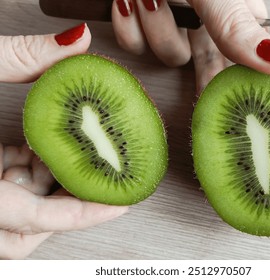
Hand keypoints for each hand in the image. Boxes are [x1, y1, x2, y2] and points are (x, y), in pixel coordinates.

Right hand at [0, 24, 127, 258]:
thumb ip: (21, 55)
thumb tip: (75, 41)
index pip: (35, 219)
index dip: (83, 213)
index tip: (119, 204)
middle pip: (25, 233)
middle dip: (60, 204)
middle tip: (83, 169)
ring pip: (11, 224)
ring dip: (40, 192)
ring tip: (50, 155)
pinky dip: (18, 179)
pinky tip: (23, 150)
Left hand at [112, 0, 269, 91]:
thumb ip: (238, 26)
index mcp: (225, 16)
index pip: (235, 62)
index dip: (232, 87)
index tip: (232, 110)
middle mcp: (200, 24)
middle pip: (201, 65)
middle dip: (192, 67)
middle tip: (196, 83)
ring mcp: (170, 24)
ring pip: (163, 54)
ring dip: (154, 23)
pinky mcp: (138, 24)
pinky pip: (132, 45)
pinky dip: (127, 23)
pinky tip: (129, 1)